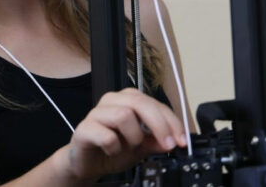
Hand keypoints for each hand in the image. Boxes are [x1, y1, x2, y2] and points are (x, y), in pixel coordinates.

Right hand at [61, 88, 187, 181]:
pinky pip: (106, 135)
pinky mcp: (84, 129)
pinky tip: (112, 151)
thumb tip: (175, 140)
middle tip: (168, 144)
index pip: (155, 103)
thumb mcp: (142, 147)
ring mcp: (96, 113)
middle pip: (140, 103)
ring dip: (133, 136)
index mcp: (129, 100)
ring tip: (129, 147)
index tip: (181, 140)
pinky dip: (115, 148)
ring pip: (124, 115)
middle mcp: (113, 101)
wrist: (88, 164)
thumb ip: (157, 141)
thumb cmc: (113, 149)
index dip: (171, 122)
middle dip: (159, 125)